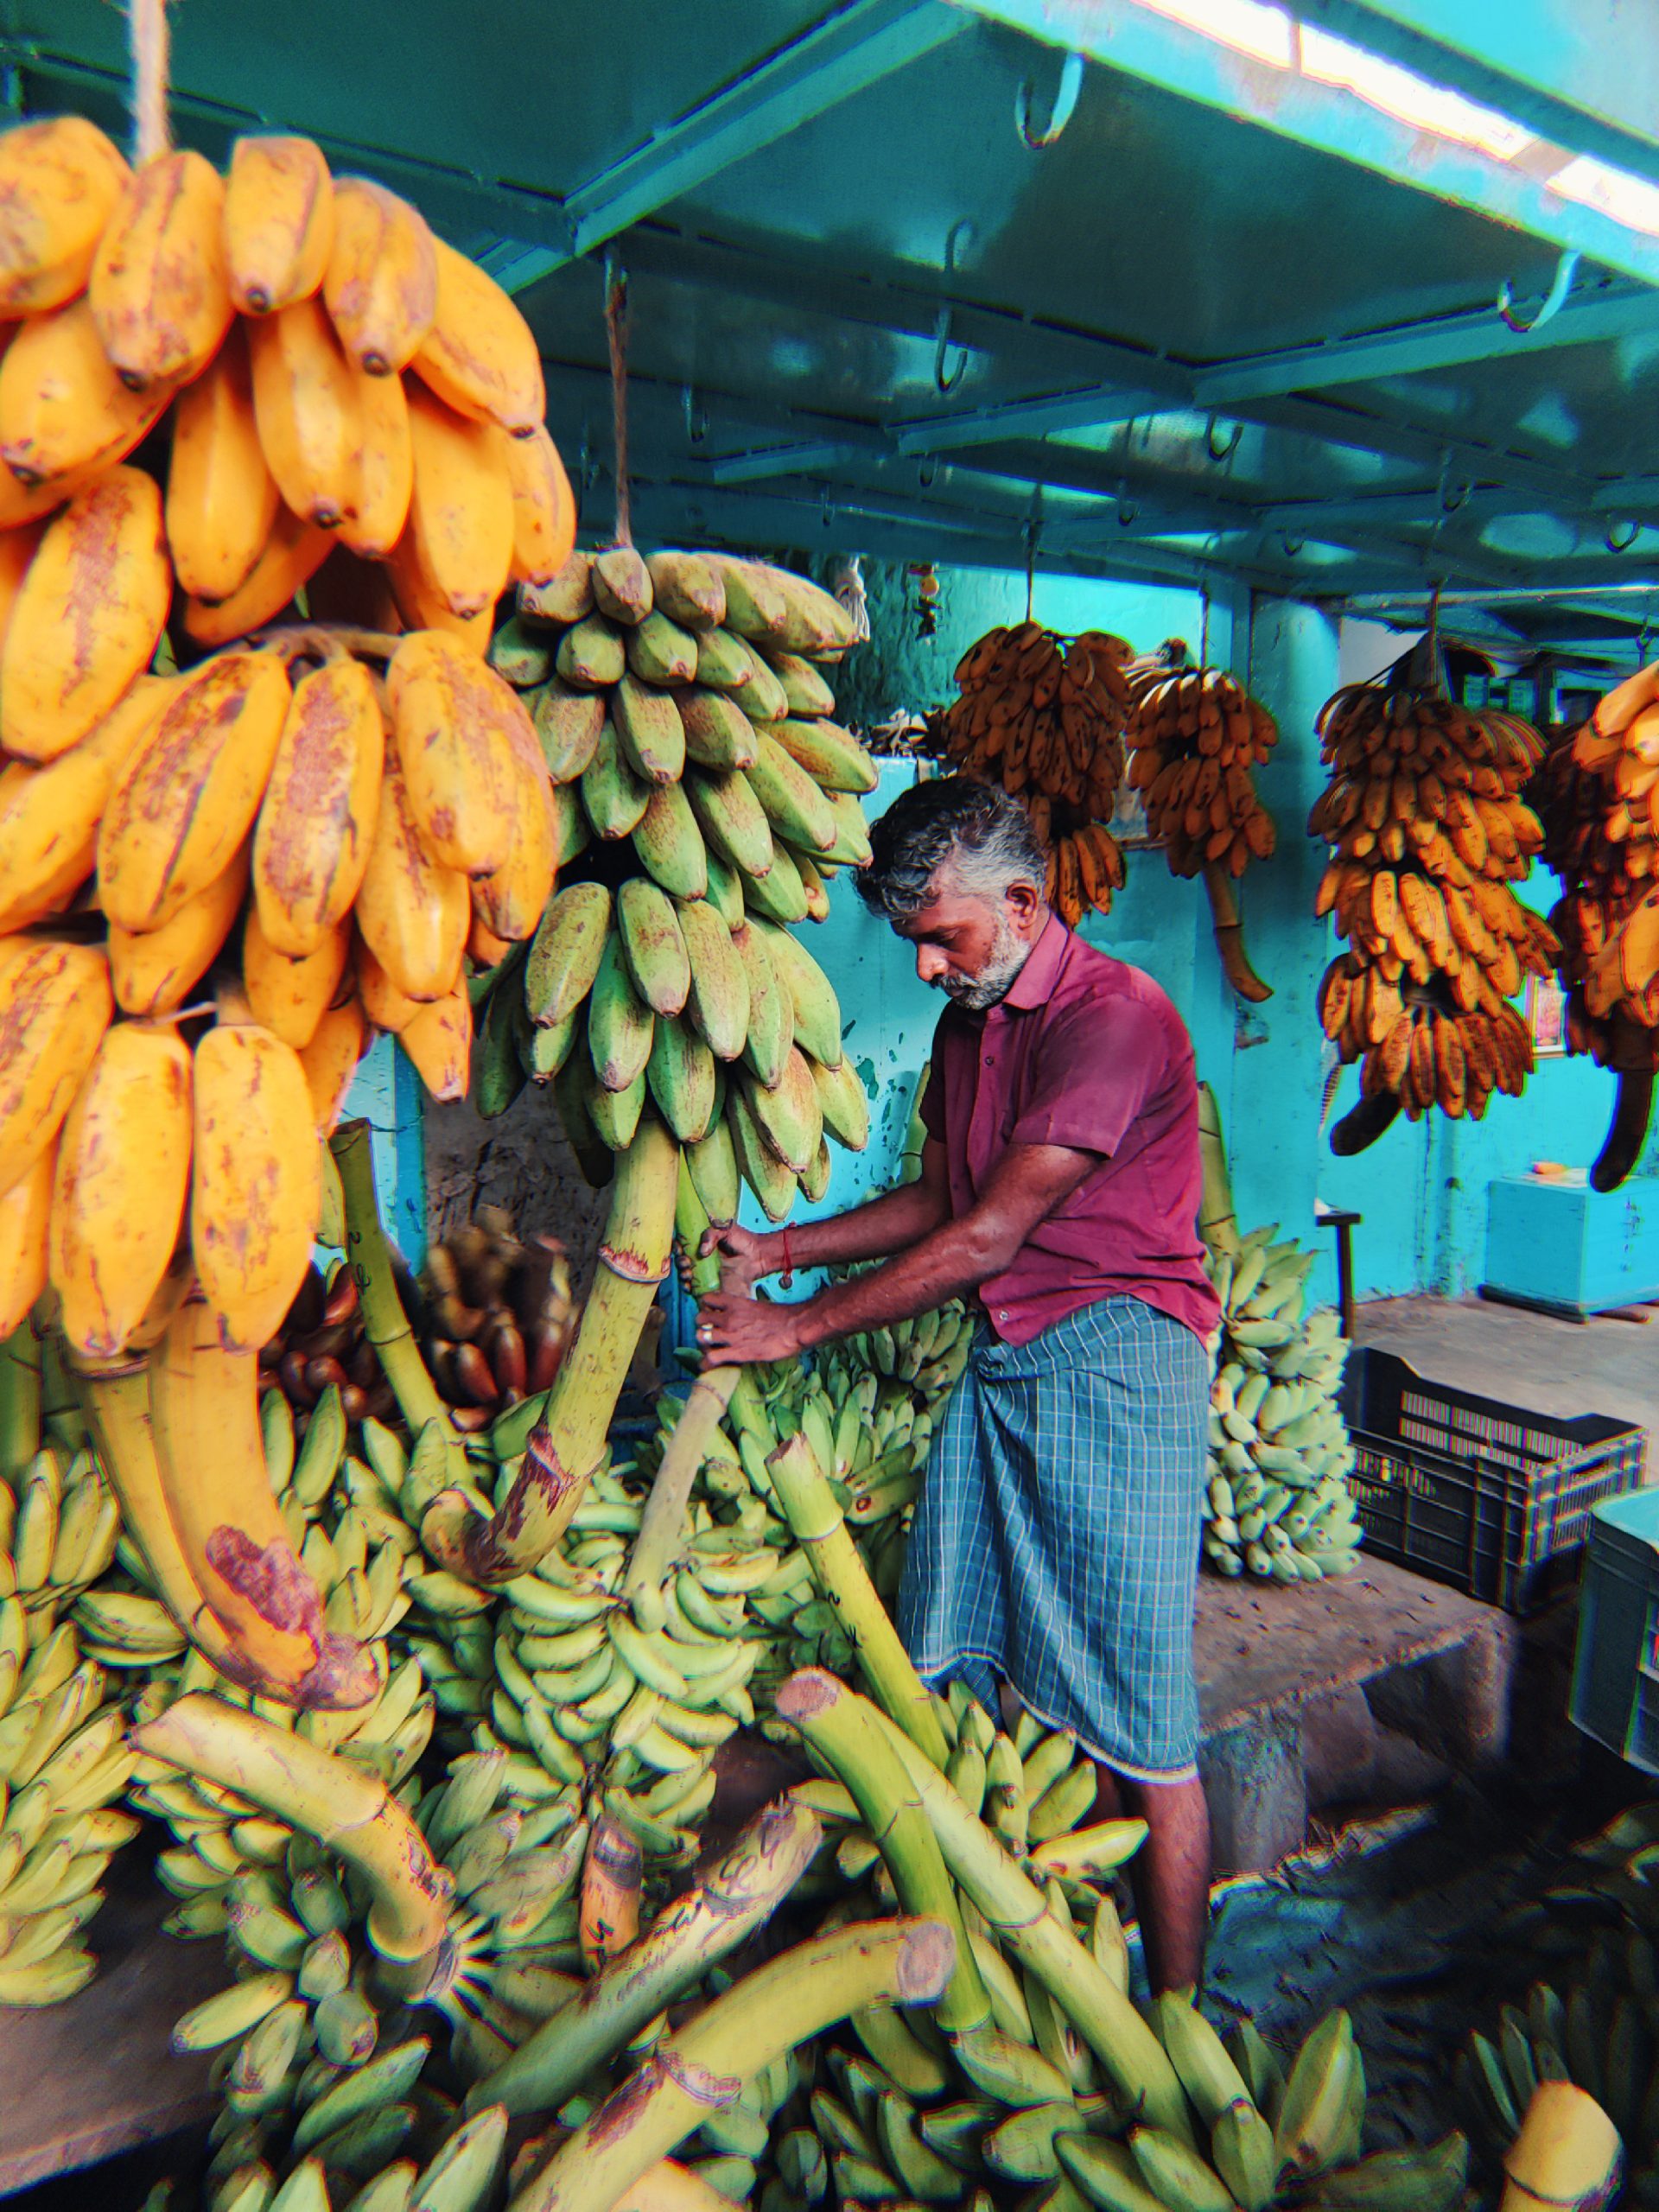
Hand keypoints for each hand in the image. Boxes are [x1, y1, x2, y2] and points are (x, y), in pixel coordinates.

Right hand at [685, 1224, 769, 1298]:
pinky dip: (689, 1287)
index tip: (679, 1248)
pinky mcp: (711, 1283)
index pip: (683, 1244)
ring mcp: (705, 1271)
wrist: (758, 1255)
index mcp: (701, 1242)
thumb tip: (702, 1251)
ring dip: (682, 1275)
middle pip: (682, 1260)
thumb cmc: (742, 1239)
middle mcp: (700, 1257)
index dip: (677, 1246)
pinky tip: (689, 1286)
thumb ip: (712, 1234)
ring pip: (686, 1274)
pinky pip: (696, 1287)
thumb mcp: (726, 1229)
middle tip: (686, 1262)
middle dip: (680, 1262)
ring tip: (688, 1274)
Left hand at [694, 1290, 809, 1365]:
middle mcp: (729, 1317)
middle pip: (700, 1318)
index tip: (711, 1313)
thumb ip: (743, 1309)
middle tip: (709, 1331)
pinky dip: (707, 1362)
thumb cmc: (781, 1317)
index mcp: (735, 1303)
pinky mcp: (736, 1352)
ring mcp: (731, 1335)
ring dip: (704, 1343)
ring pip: (701, 1336)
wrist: (793, 1328)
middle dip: (703, 1325)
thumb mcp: (757, 1306)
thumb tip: (739, 1316)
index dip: (706, 1307)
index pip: (708, 1299)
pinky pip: (711, 1357)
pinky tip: (708, 1364)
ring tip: (709, 1347)